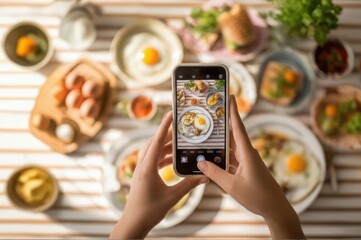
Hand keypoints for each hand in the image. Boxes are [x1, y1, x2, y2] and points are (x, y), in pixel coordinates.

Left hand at [110, 112, 208, 238]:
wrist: (133, 223)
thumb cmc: (149, 211)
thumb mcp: (173, 197)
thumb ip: (189, 184)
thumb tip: (205, 176)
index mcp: (147, 167)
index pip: (157, 141)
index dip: (165, 126)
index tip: (171, 113)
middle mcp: (142, 165)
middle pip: (155, 143)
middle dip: (168, 134)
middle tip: (182, 127)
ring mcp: (141, 170)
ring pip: (154, 151)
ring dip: (166, 146)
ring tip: (181, 143)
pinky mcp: (143, 176)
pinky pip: (153, 160)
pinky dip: (164, 157)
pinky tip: (174, 160)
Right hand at [196, 96, 304, 238]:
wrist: (275, 209)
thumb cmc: (258, 196)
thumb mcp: (232, 186)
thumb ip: (215, 174)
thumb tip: (200, 162)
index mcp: (247, 152)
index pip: (238, 127)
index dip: (233, 111)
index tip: (230, 95)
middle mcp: (247, 153)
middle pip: (231, 135)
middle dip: (221, 125)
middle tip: (210, 113)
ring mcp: (247, 162)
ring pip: (229, 149)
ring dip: (219, 145)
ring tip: (204, 137)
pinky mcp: (246, 170)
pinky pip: (231, 160)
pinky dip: (221, 160)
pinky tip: (210, 161)